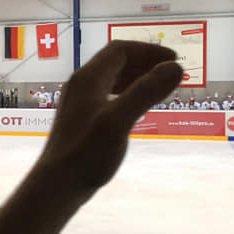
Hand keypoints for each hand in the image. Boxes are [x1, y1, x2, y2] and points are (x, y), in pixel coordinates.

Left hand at [39, 41, 181, 192]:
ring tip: (161, 88)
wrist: (58, 184)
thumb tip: (175, 67)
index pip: (120, 50)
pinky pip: (108, 94)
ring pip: (111, 78)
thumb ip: (145, 92)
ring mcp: (79, 102)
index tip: (174, 61)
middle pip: (115, 62)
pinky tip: (138, 107)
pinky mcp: (81, 118)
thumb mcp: (119, 121)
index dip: (148, 51)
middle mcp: (81, 85)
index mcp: (88, 79)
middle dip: (145, 62)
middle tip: (172, 74)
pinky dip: (127, 93)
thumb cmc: (87, 153)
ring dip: (137, 77)